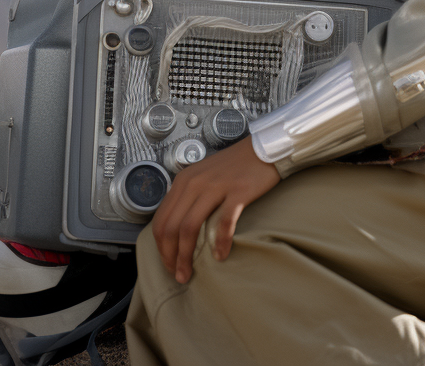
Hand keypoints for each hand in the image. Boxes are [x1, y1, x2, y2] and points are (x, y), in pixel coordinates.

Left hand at [151, 135, 279, 282]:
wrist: (264, 149)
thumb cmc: (235, 166)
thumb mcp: (202, 176)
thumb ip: (188, 196)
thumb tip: (177, 228)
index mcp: (184, 180)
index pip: (161, 219)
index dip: (161, 247)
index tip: (168, 263)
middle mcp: (195, 182)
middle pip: (172, 227)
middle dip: (170, 256)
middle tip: (177, 275)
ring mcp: (216, 186)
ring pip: (190, 227)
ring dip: (186, 256)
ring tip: (188, 273)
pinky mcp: (238, 192)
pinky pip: (224, 222)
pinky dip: (220, 243)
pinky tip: (221, 255)